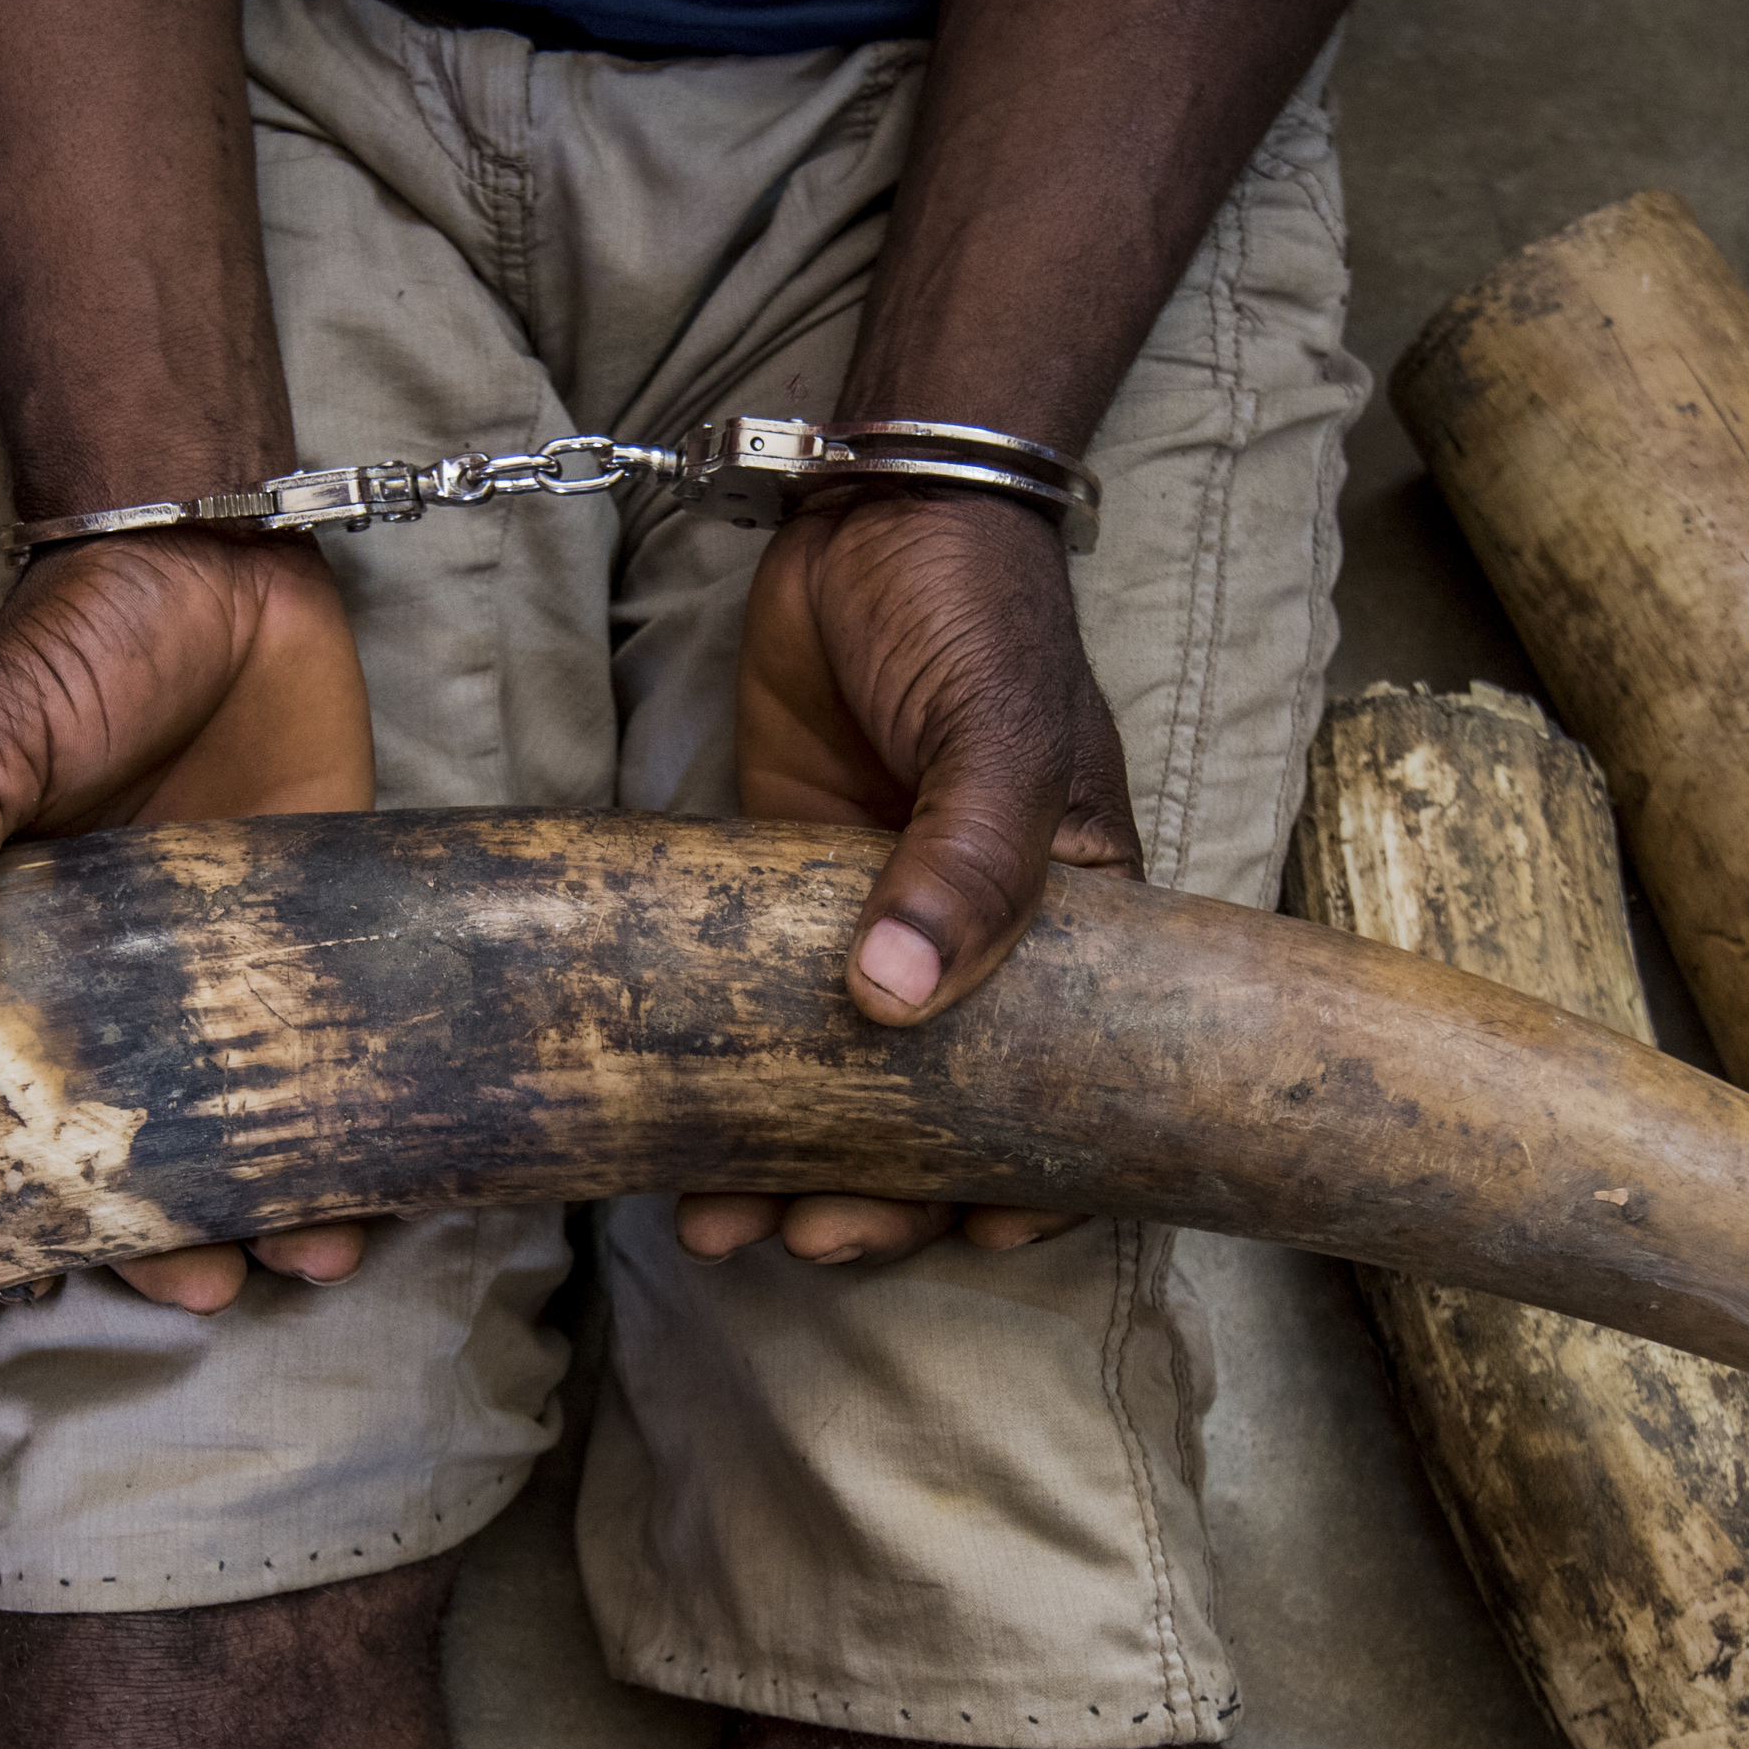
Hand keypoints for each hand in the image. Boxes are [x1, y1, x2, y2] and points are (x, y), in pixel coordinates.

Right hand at [0, 528, 380, 1310]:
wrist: (222, 557)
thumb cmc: (73, 645)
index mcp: (11, 967)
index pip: (4, 1114)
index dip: (26, 1206)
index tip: (52, 1271)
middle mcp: (119, 993)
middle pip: (139, 1151)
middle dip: (171, 1239)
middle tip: (207, 1285)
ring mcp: (227, 973)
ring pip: (253, 1125)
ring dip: (283, 1205)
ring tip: (319, 1255)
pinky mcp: (326, 939)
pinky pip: (344, 1056)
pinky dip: (366, 1128)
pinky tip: (393, 1188)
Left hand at [681, 485, 1140, 1271]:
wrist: (870, 511)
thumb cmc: (973, 615)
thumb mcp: (996, 737)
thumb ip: (964, 865)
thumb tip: (895, 1003)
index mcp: (1071, 923)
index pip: (1071, 1084)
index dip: (1029, 1179)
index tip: (968, 1235)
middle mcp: (975, 943)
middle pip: (939, 1112)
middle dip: (879, 1194)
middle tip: (811, 1237)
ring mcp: (871, 925)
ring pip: (840, 1086)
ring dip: (790, 1166)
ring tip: (726, 1230)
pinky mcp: (777, 893)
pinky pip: (758, 1017)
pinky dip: (727, 1087)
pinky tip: (676, 1149)